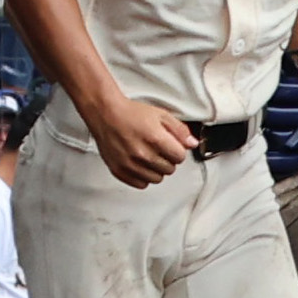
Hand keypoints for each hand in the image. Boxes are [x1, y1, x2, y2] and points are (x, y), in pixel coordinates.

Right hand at [84, 96, 198, 188]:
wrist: (106, 114)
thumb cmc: (131, 114)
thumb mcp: (162, 115)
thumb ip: (180, 130)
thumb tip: (192, 144)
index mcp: (155, 139)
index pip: (180, 157)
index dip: (178, 151)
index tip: (173, 147)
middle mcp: (142, 154)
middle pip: (170, 169)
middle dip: (168, 159)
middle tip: (160, 150)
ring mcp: (129, 164)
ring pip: (157, 179)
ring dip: (157, 169)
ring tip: (150, 156)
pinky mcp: (118, 171)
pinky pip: (141, 184)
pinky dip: (143, 176)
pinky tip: (141, 165)